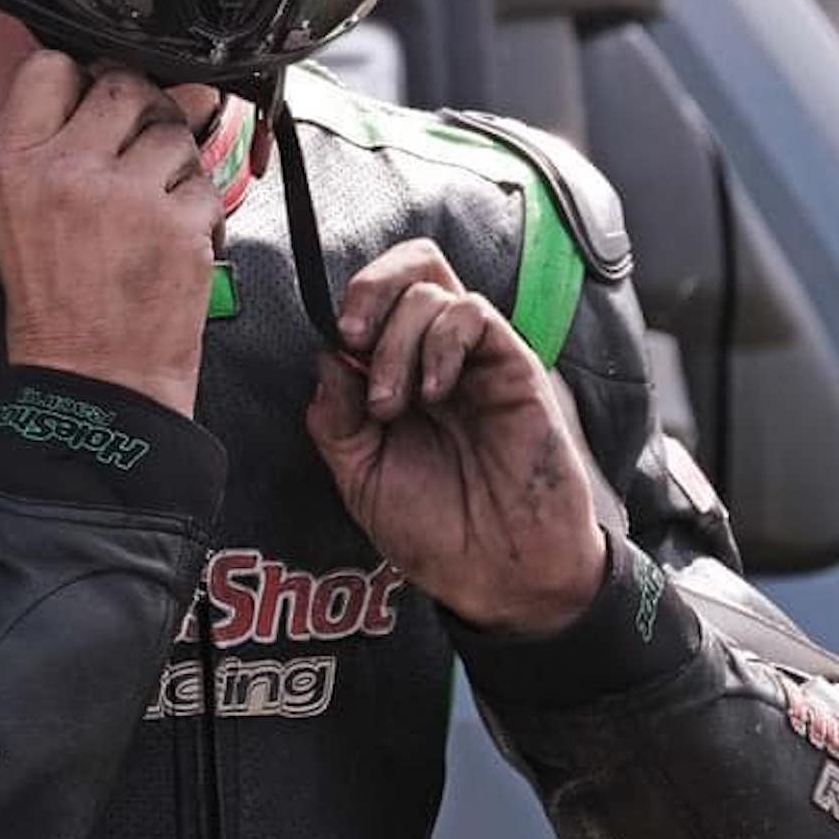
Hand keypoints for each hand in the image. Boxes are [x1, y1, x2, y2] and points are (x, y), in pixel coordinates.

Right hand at [0, 52, 222, 415]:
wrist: (94, 378)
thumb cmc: (58, 301)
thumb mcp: (21, 213)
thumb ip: (62, 142)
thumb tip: (135, 80)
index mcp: (16, 165)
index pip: (50, 68)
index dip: (82, 77)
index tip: (96, 102)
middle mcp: (67, 171)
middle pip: (123, 85)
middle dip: (143, 111)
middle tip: (139, 153)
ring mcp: (127, 196)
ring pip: (174, 129)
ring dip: (175, 162)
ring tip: (154, 207)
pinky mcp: (178, 223)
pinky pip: (204, 182)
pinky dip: (200, 209)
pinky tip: (175, 239)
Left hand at [305, 240, 605, 634]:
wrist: (497, 575)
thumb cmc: (436, 530)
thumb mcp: (360, 475)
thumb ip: (335, 417)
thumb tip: (324, 355)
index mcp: (402, 372)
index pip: (377, 298)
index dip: (349, 307)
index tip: (335, 352)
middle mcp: (440, 354)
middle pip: (412, 263)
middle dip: (370, 286)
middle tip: (353, 337)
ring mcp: (477, 359)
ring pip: (432, 285)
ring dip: (396, 339)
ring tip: (393, 404)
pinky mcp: (515, 367)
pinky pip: (473, 314)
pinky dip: (439, 343)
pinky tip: (433, 393)